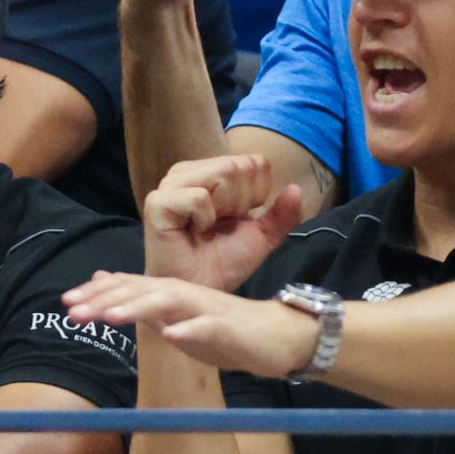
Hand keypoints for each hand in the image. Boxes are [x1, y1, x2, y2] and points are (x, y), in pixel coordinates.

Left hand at [62, 273, 317, 378]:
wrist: (280, 336)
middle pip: (140, 291)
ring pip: (169, 302)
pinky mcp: (231, 327)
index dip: (97, 295)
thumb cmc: (227, 331)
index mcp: (172, 294)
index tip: (66, 302)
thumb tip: (109, 297)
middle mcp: (186, 294)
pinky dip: (190, 329)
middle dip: (104, 300)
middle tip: (72, 311)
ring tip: (111, 317)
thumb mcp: (180, 319)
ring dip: (138, 307)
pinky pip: (209, 326)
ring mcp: (207, 309)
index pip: (129, 288)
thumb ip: (147, 306)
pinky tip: (170, 334)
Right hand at [139, 154, 301, 291]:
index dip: (255, 195)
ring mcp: (170, 185)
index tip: (235, 219)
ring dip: (225, 208)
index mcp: (209, 172)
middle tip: (220, 226)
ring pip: (222, 174)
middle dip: (240, 202)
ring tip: (207, 228)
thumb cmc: (222, 263)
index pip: (252, 162)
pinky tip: (194, 231)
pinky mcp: (158, 202)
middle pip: (238, 166)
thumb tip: (296, 188)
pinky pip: (199, 197)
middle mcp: (187, 172)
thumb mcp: (261, 236)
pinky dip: (205, 218)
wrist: (198, 291)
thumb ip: (281, 214)